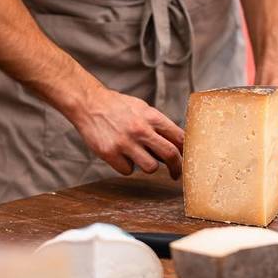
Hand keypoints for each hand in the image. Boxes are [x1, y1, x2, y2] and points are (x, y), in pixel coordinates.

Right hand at [69, 87, 183, 178]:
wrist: (89, 103)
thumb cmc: (118, 107)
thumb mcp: (142, 109)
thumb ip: (158, 125)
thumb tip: (177, 145)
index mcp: (151, 117)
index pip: (179, 137)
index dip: (187, 152)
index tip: (188, 160)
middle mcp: (140, 130)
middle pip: (170, 155)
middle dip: (177, 168)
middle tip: (176, 174)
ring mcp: (125, 142)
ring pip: (151, 167)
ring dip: (148, 166)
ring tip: (139, 156)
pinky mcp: (110, 153)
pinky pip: (128, 171)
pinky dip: (126, 166)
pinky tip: (120, 154)